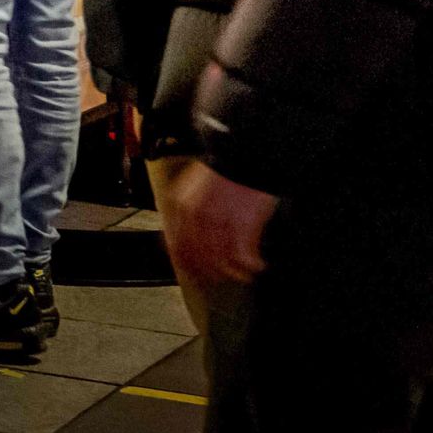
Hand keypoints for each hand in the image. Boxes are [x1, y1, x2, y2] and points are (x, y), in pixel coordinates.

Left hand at [158, 157, 273, 287]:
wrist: (243, 152)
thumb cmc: (222, 169)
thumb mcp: (194, 189)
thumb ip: (188, 214)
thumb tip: (187, 238)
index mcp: (180, 208)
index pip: (177, 248)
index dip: (186, 266)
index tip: (194, 274)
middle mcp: (196, 219)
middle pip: (198, 260)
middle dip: (208, 274)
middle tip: (218, 280)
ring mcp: (219, 224)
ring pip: (221, 262)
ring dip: (232, 272)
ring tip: (241, 274)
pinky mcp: (243, 227)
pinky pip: (244, 257)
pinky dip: (251, 265)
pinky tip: (255, 265)